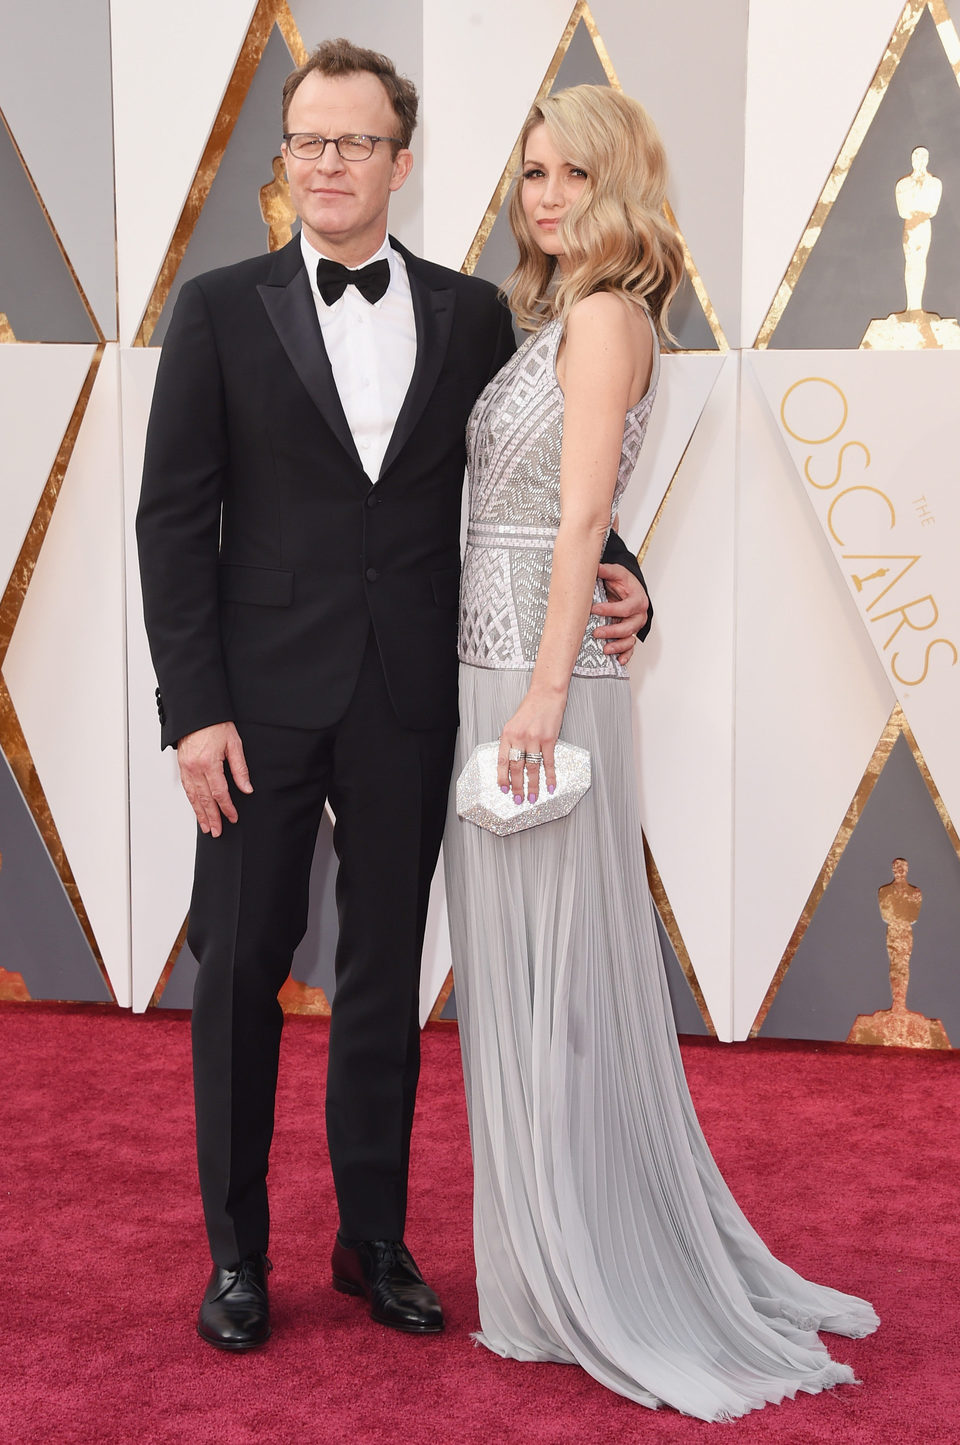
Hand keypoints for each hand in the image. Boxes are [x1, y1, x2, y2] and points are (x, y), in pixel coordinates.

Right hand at [177, 722, 252, 836]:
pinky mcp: (182, 766)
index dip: (227, 808)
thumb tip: (246, 788)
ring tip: (206, 827)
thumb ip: (240, 769)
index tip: (233, 817)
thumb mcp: (234, 744)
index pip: (219, 793)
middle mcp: (195, 768)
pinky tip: (196, 809)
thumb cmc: (215, 724)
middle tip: (217, 831)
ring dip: (200, 814)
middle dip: (212, 817)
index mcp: (209, 763)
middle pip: (204, 799)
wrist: (197, 712)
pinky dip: (192, 801)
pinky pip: (187, 788)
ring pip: (193, 797)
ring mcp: (186, 768)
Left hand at [497, 687, 565, 802]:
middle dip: (517, 786)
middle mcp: (519, 737)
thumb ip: (511, 742)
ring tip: (532, 797)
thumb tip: (510, 763)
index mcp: (507, 734)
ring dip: (532, 786)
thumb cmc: (531, 708)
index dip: (502, 778)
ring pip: (532, 768)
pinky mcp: (549, 739)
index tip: (504, 789)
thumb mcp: (513, 723)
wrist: (546, 694)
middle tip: (518, 799)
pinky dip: (550, 776)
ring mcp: (534, 739)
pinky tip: (550, 785)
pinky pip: (548, 763)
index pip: (502, 761)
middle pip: (516, 767)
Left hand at [591, 562, 648, 665]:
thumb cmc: (624, 582)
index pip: (626, 608)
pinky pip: (630, 648)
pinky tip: (618, 661)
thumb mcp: (617, 573)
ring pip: (630, 639)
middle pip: (629, 627)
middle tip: (596, 632)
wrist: (628, 589)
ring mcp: (634, 627)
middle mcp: (638, 616)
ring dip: (618, 646)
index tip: (594, 609)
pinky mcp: (629, 635)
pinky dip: (625, 655)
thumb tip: (596, 567)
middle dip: (612, 631)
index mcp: (637, 600)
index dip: (610, 610)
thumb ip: (607, 570)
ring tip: (605, 649)